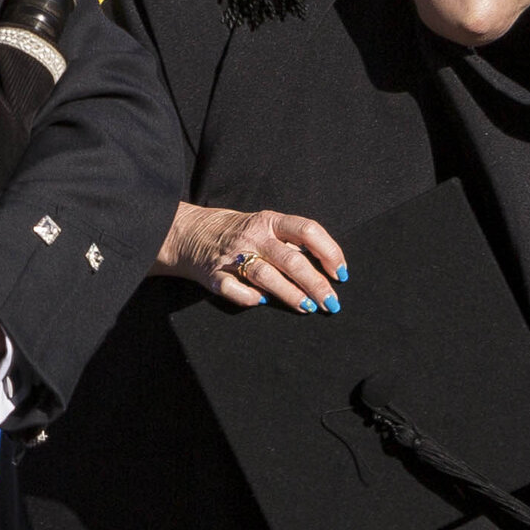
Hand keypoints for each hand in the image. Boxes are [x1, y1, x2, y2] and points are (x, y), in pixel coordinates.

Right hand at [157, 202, 345, 310]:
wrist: (188, 232)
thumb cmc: (238, 232)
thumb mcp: (265, 225)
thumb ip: (290, 242)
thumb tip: (327, 268)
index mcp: (270, 221)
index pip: (307, 230)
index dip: (329, 252)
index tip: (341, 273)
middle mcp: (253, 236)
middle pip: (291, 260)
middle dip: (315, 284)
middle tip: (331, 303)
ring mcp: (232, 255)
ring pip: (266, 276)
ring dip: (290, 294)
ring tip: (307, 308)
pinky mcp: (213, 274)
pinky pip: (233, 289)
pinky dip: (248, 297)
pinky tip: (260, 302)